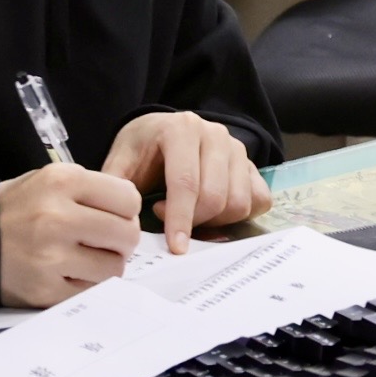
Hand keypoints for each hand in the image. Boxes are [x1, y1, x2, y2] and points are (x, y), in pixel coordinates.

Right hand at [0, 163, 142, 307]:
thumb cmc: (16, 209)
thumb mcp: (48, 179)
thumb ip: (90, 190)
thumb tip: (131, 214)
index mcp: (61, 181)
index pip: (128, 198)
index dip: (126, 209)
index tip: (114, 215)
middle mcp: (57, 217)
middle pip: (127, 234)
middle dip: (122, 240)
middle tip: (106, 241)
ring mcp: (51, 257)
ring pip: (115, 267)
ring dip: (106, 265)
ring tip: (86, 258)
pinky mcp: (46, 289)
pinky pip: (92, 291)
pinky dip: (88, 284)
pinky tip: (70, 273)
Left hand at [102, 112, 270, 253]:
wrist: (163, 130)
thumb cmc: (143, 148)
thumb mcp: (121, 159)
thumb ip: (116, 186)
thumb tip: (119, 220)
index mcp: (182, 129)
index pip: (187, 182)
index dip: (181, 219)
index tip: (175, 247)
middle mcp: (215, 135)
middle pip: (216, 197)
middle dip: (192, 220)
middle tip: (163, 215)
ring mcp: (238, 150)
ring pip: (238, 203)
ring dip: (214, 221)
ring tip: (186, 212)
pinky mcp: (252, 166)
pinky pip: (259, 201)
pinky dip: (238, 216)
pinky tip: (213, 213)